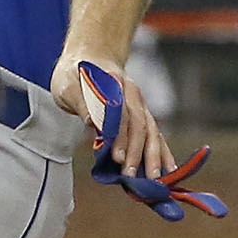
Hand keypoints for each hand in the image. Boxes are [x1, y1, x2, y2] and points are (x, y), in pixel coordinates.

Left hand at [59, 60, 226, 221]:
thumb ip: (80, 101)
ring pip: (151, 131)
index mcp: (115, 83)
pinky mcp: (142, 115)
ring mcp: (140, 105)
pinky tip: (169, 170)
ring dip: (153, 156)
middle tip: (131, 176)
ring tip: (155, 179)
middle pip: (140, 125)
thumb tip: (91, 121)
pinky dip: (163, 152)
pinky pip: (155, 134)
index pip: (121, 113)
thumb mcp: (67, 83)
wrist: (91, 57)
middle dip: (137, 152)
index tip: (116, 157)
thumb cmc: (75, 73)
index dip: (120, 136)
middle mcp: (132, 94)